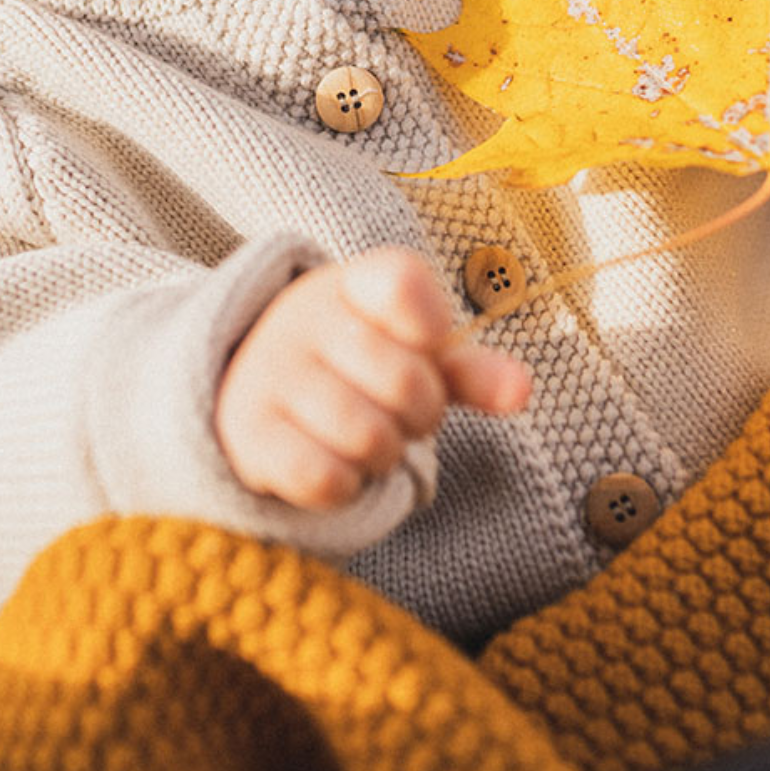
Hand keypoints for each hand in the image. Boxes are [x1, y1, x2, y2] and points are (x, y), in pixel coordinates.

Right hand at [214, 246, 531, 509]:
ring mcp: (269, 372)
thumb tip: (521, 389)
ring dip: (383, 454)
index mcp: (351, 283)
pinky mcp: (248, 432)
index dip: (432, 329)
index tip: (422, 345)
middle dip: (421, 414)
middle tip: (399, 412)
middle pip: (407, 382)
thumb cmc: (353, 367)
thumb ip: (467, 369)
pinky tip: (334, 464)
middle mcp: (303, 318)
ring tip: (366, 437)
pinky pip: (324, 479)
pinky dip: (345, 486)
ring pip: (369, 438)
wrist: (250, 385)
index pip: (405, 285)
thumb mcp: (408, 352)